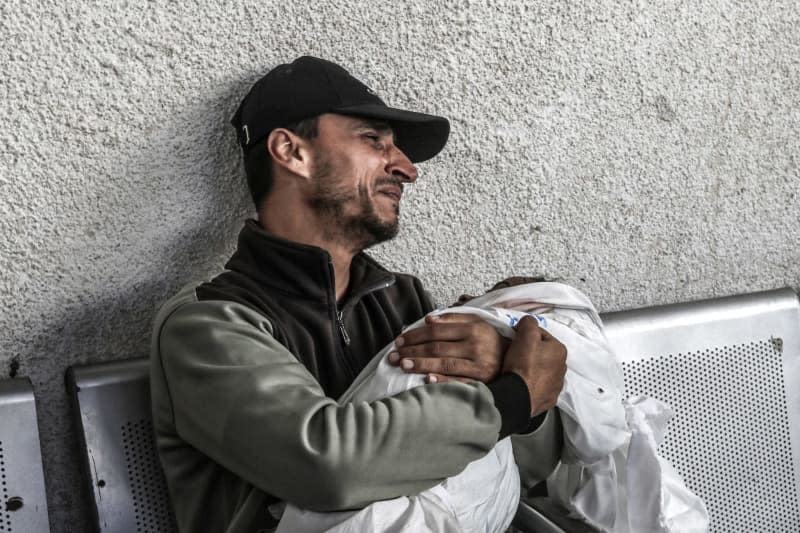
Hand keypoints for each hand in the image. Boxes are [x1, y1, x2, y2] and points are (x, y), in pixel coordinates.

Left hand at [388, 314, 507, 382]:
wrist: (517, 361)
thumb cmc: (490, 341)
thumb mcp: (477, 323)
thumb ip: (453, 318)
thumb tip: (428, 320)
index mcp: (473, 328)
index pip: (436, 331)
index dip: (415, 335)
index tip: (399, 340)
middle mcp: (477, 345)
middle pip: (437, 347)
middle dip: (412, 351)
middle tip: (393, 355)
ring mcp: (480, 365)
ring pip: (444, 364)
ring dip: (421, 364)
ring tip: (402, 365)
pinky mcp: (483, 382)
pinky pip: (459, 382)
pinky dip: (442, 380)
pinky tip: (427, 380)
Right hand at [503, 316, 566, 415]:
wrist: (517, 396)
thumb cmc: (523, 365)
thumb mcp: (525, 334)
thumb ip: (529, 322)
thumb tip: (528, 323)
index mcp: (559, 350)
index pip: (541, 335)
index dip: (526, 335)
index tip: (515, 339)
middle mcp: (562, 368)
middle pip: (543, 353)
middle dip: (531, 352)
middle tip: (516, 354)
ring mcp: (556, 385)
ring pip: (542, 370)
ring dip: (533, 368)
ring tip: (518, 370)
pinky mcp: (549, 399)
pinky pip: (540, 386)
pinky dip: (532, 384)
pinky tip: (522, 383)